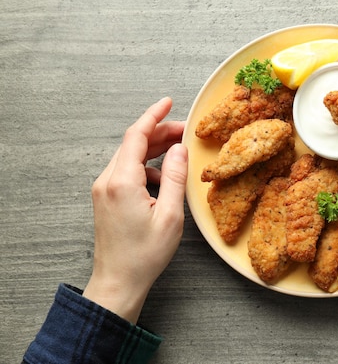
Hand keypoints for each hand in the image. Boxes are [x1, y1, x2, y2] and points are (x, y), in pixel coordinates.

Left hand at [83, 97, 187, 322]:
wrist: (118, 282)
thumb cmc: (144, 254)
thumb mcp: (170, 215)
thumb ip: (175, 177)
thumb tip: (179, 149)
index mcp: (122, 181)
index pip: (136, 136)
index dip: (154, 115)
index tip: (169, 102)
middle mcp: (107, 180)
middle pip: (133, 144)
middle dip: (159, 133)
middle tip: (186, 131)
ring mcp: (104, 189)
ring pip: (130, 157)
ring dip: (154, 151)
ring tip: (179, 154)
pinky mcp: (106, 198)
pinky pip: (127, 172)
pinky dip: (147, 168)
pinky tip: (164, 181)